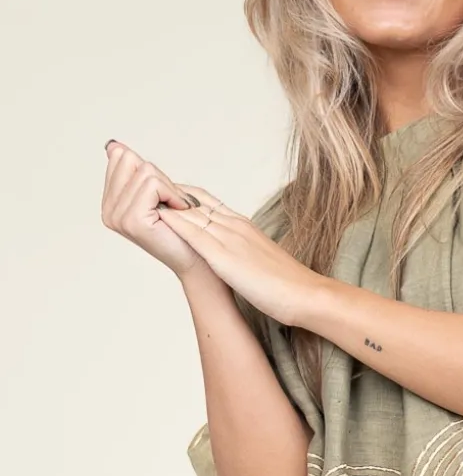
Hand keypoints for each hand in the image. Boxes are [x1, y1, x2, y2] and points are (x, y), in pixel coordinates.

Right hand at [101, 139, 208, 280]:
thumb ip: (134, 170)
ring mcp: (117, 216)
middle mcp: (108, 210)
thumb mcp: (155, 193)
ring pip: (145, 171)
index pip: (120, 156)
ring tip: (175, 211)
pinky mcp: (132, 219)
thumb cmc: (182, 228)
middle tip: (171, 203)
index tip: (162, 196)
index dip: (149, 171)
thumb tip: (114, 146)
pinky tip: (178, 213)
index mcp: (110, 201)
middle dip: (159, 177)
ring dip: (170, 189)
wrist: (197, 259)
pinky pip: (153, 184)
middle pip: (129, 159)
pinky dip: (173, 194)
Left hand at [156, 186, 322, 323]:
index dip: (184, 195)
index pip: (208, 202)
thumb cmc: (290, 285)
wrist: (306, 294)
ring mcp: (231, 239)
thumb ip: (246, 252)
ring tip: (143, 192)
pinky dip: (178, 224)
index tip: (165, 191)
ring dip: (168, 203)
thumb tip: (237, 256)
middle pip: (195, 203)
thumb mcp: (263, 260)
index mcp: (244, 226)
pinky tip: (160, 216)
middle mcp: (235, 226)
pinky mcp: (227, 258)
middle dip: (168, 193)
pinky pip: (197, 236)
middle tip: (142, 181)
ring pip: (193, 213)